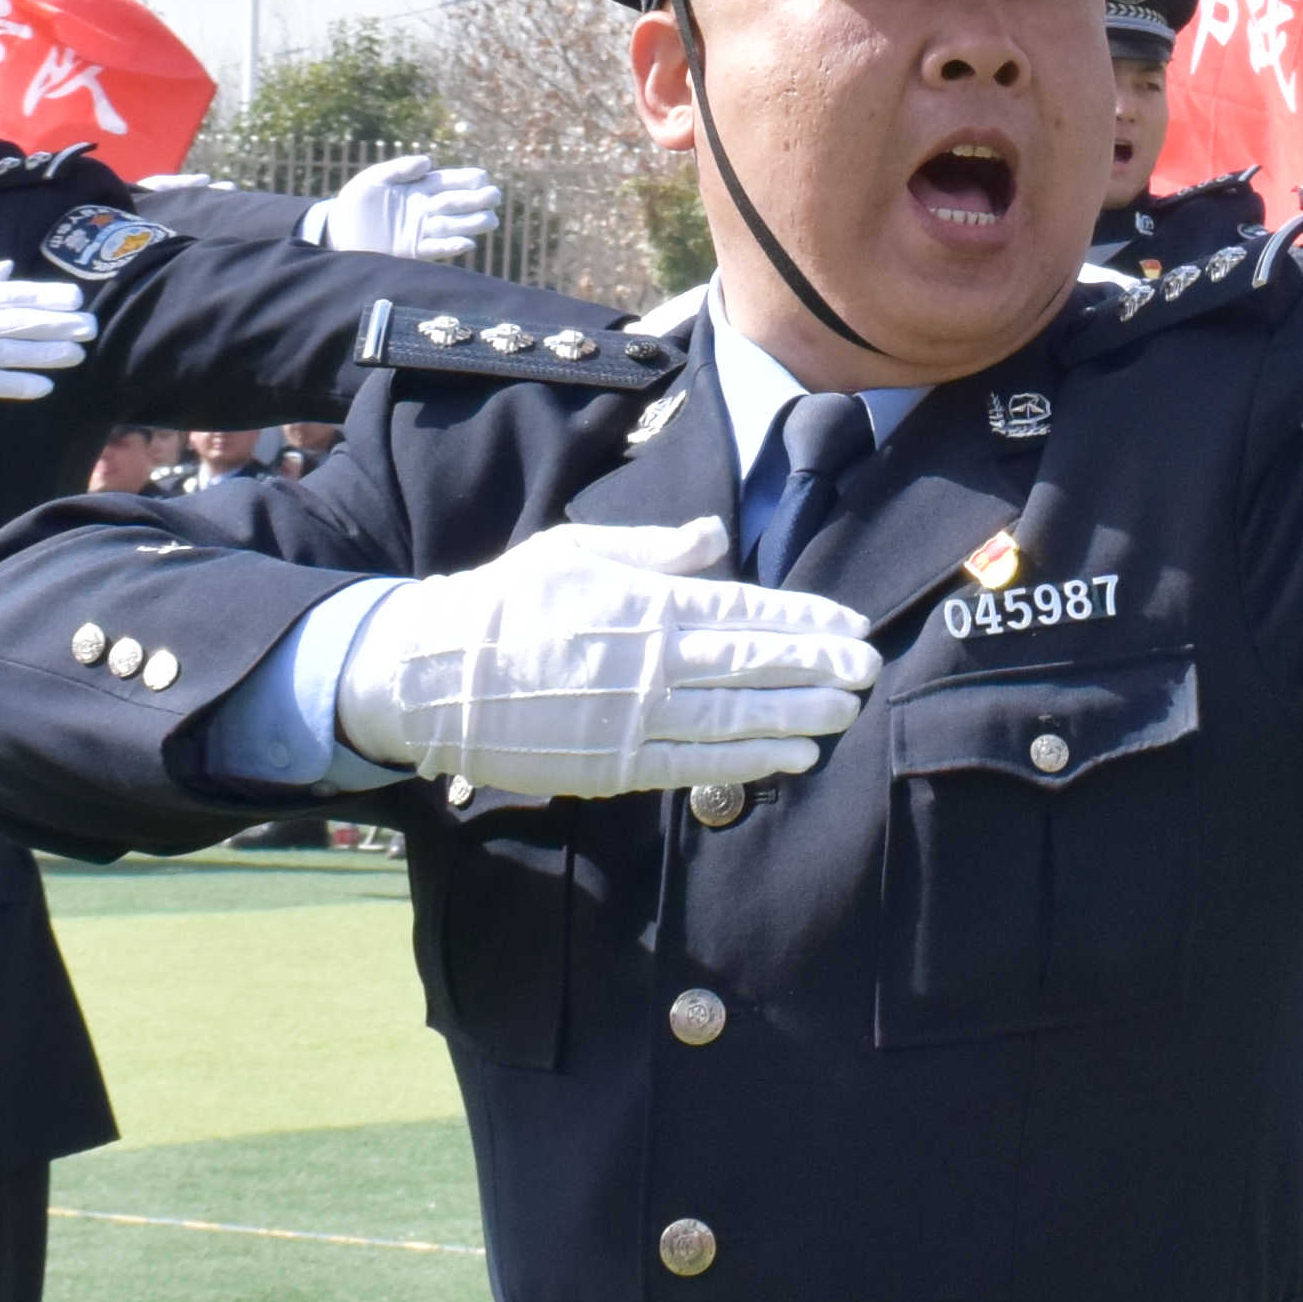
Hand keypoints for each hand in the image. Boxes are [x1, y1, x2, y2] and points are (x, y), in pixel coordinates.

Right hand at [0, 268, 90, 407]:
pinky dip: (23, 385)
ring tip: (79, 355)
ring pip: (19, 351)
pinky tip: (46, 387)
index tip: (77, 298)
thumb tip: (4, 269)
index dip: (50, 297)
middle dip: (62, 324)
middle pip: (27, 321)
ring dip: (52, 354)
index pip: (18, 293)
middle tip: (92, 327)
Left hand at [309, 156, 505, 262]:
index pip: (449, 181)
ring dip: (472, 223)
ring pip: (452, 226)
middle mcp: (425, 209)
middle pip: (456, 203)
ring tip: (491, 221)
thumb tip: (428, 162)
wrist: (338, 232)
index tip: (482, 177)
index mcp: (419, 188)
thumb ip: (399, 169)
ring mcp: (420, 230)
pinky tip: (468, 243)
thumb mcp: (374, 178)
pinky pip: (436, 248)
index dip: (467, 179)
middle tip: (494, 197)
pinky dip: (452, 246)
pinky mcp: (413, 251)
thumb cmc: (355, 201)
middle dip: (477, 200)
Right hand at [328, 517, 882, 801]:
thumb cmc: (504, 605)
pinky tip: (791, 757)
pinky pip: (699, 766)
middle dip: (819, 668)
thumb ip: (654, 548)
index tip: (852, 623)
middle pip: (753, 665)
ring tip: (846, 712)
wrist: (433, 677)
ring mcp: (636, 719)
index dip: (804, 620)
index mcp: (644, 604)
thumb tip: (716, 536)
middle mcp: (651, 663)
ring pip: (737, 719)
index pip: (745, 611)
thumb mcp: (575, 550)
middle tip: (869, 670)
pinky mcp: (617, 764)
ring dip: (798, 716)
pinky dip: (750, 762)